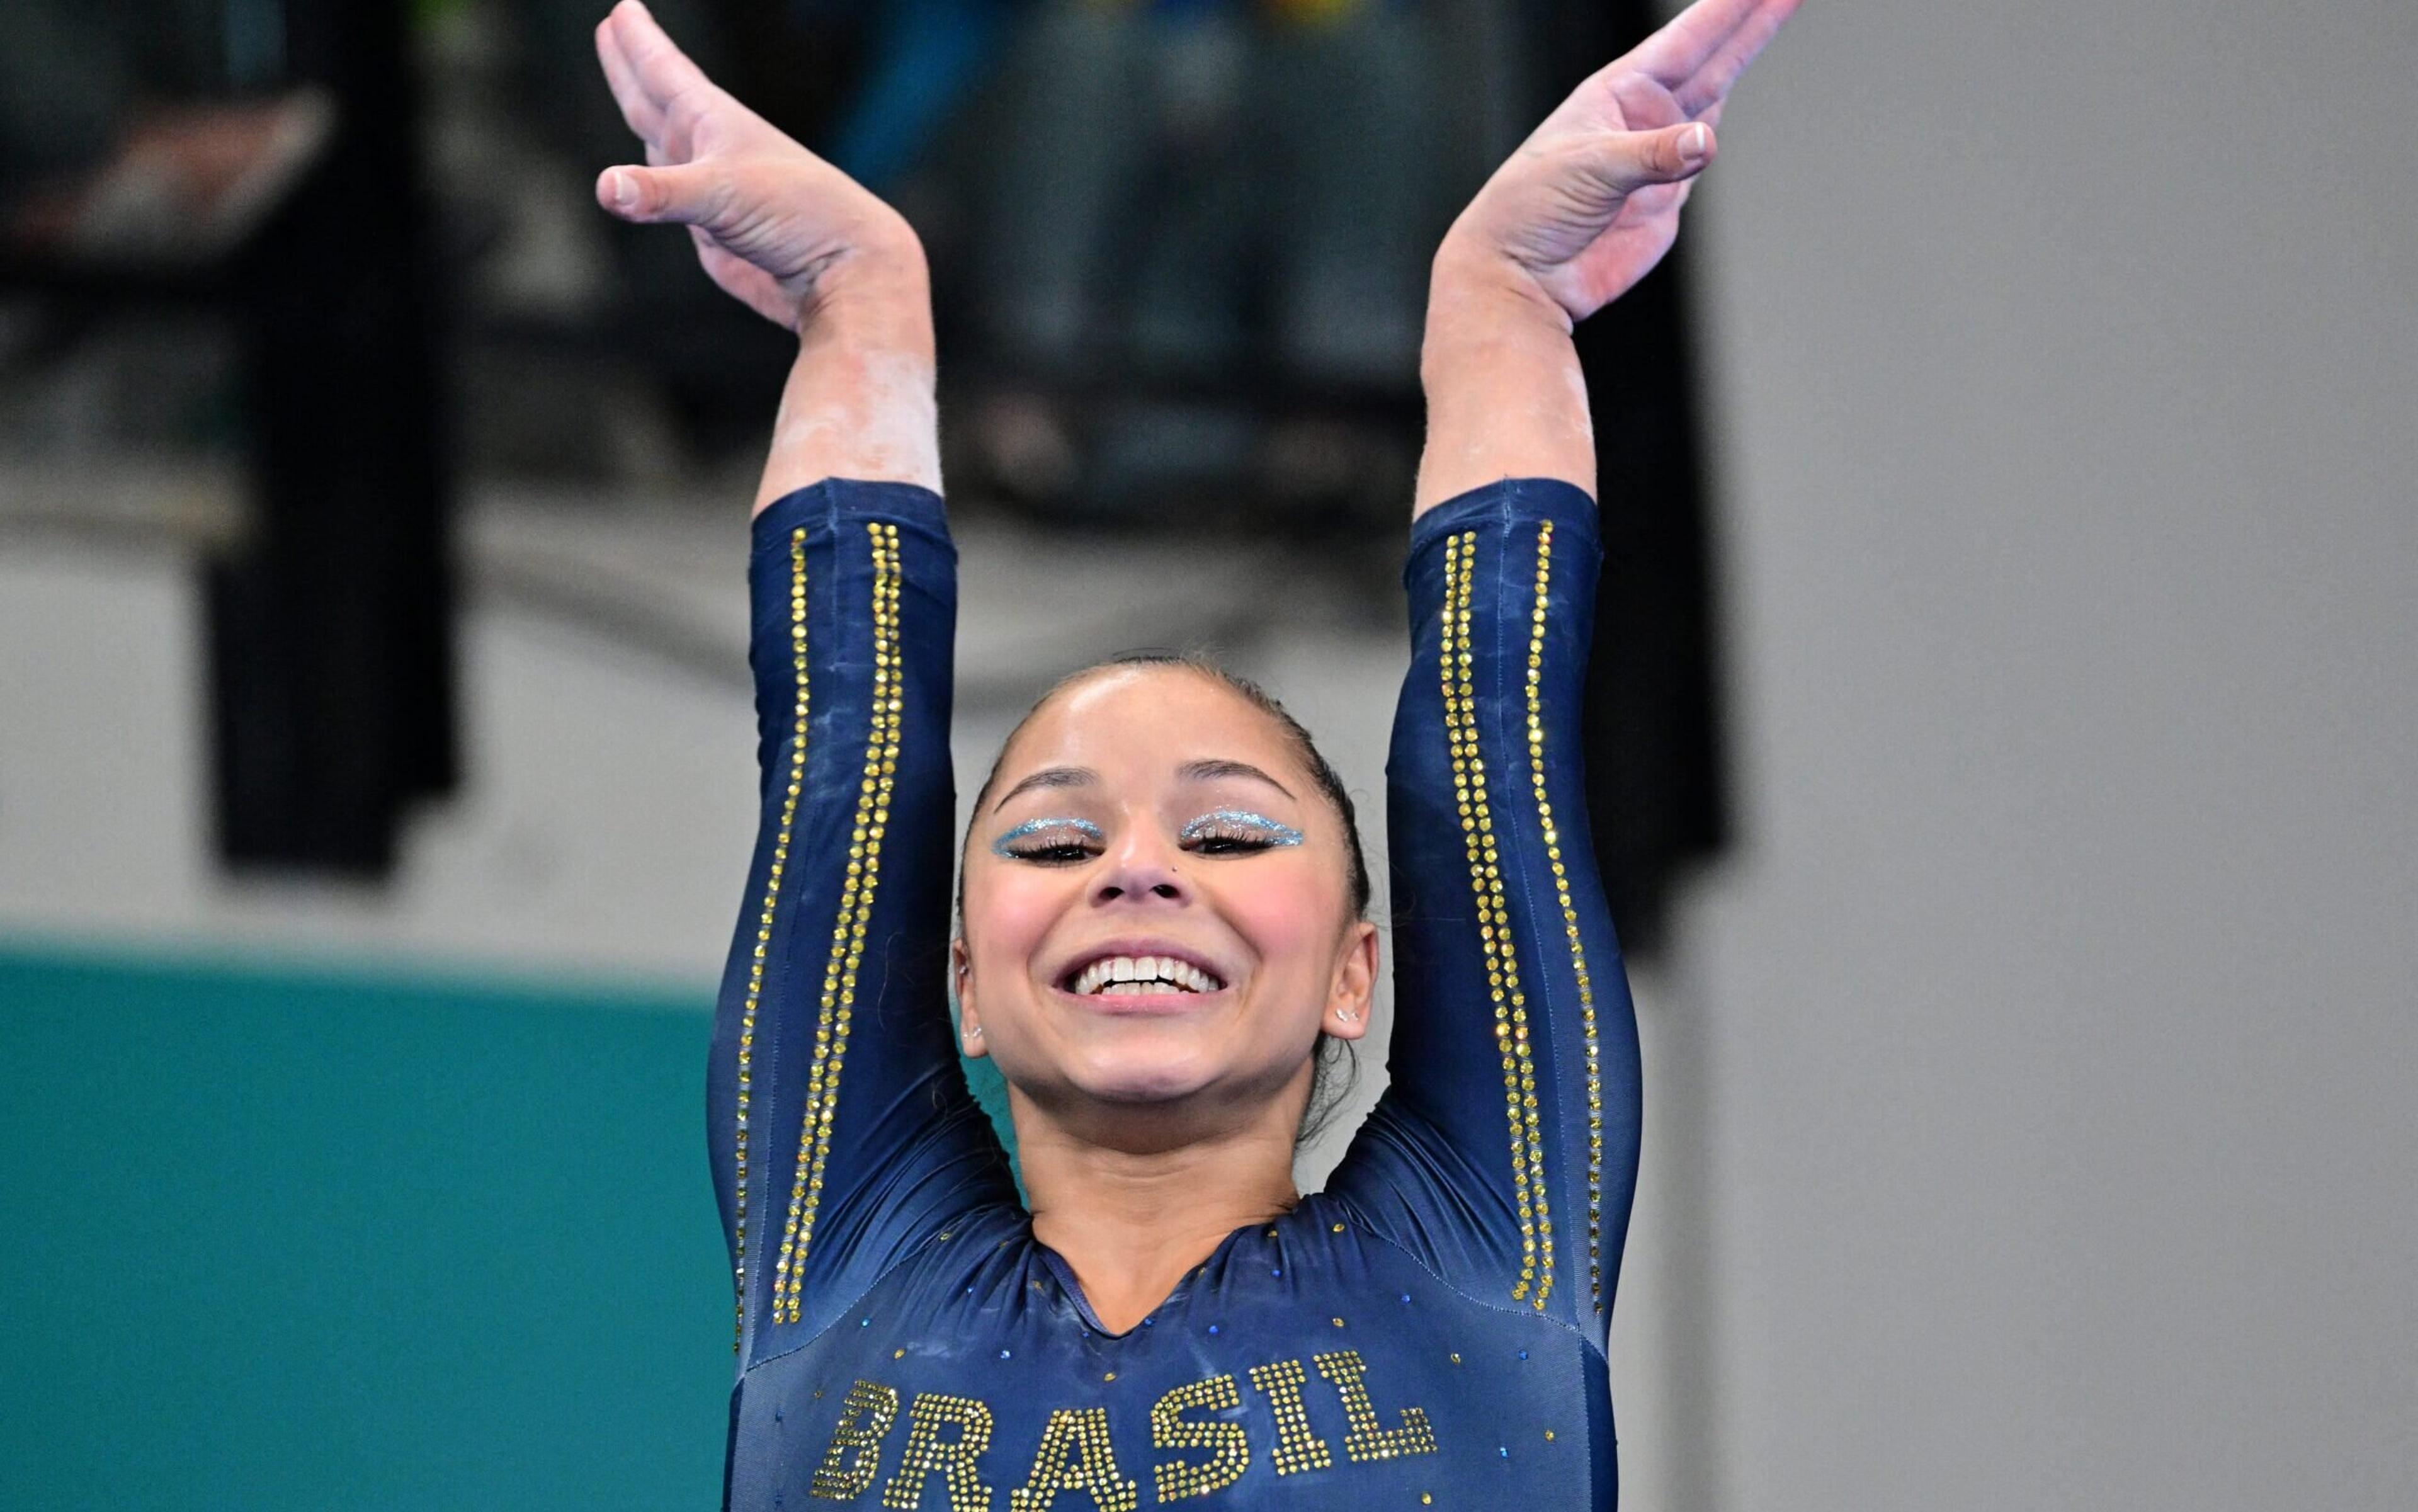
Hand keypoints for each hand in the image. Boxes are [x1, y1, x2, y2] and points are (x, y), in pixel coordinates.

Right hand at [592, 0, 922, 330]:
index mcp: (714, 123)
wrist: (840, 271)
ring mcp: (711, 189)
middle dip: (633, 66)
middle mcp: (711, 149)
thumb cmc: (798, 217)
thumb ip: (660, 192)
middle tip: (614, 30)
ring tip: (632, 89)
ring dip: (645, 114)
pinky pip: (670, 196)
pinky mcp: (712, 229)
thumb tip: (607, 189)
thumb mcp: (721, 194)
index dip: (640, 43)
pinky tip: (649, 176)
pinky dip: (652, 181)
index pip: (666, 72)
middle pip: (658, 98)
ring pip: (664, 141)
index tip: (623, 10)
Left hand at [1438, 0, 1797, 324]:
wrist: (1521, 276)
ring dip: (1743, 56)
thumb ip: (1651, 155)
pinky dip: (1720, 132)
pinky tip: (1729, 111)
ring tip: (1776, 11)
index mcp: (1616, 92)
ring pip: (1713, 93)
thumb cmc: (1528, 210)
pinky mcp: (1665, 194)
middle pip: (1711, 55)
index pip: (1688, 38)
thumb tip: (1705, 142)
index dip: (1729, 8)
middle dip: (1750, 18)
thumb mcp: (1589, 170)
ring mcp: (1656, 153)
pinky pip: (1701, 153)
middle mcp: (1640, 114)